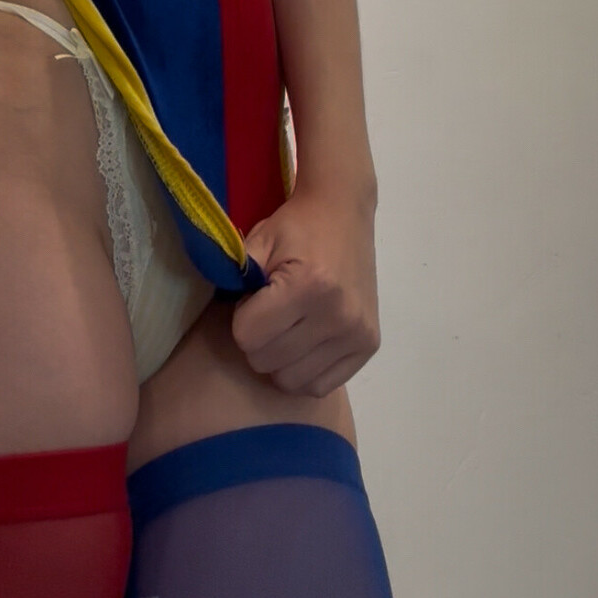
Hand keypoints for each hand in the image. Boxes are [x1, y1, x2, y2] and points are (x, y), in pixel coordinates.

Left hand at [230, 185, 380, 397]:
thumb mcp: (258, 241)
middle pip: (267, 362)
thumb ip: (238, 278)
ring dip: (280, 359)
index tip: (255, 298)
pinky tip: (306, 342)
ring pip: (292, 382)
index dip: (242, 317)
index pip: (247, 337)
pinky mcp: (369, 345)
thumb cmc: (296, 226)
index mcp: (308, 285)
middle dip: (258, 339)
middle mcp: (337, 315)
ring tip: (287, 327)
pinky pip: (321, 386)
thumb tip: (228, 317)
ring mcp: (356, 333)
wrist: (342, 211)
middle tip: (270, 312)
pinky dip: (305, 370)